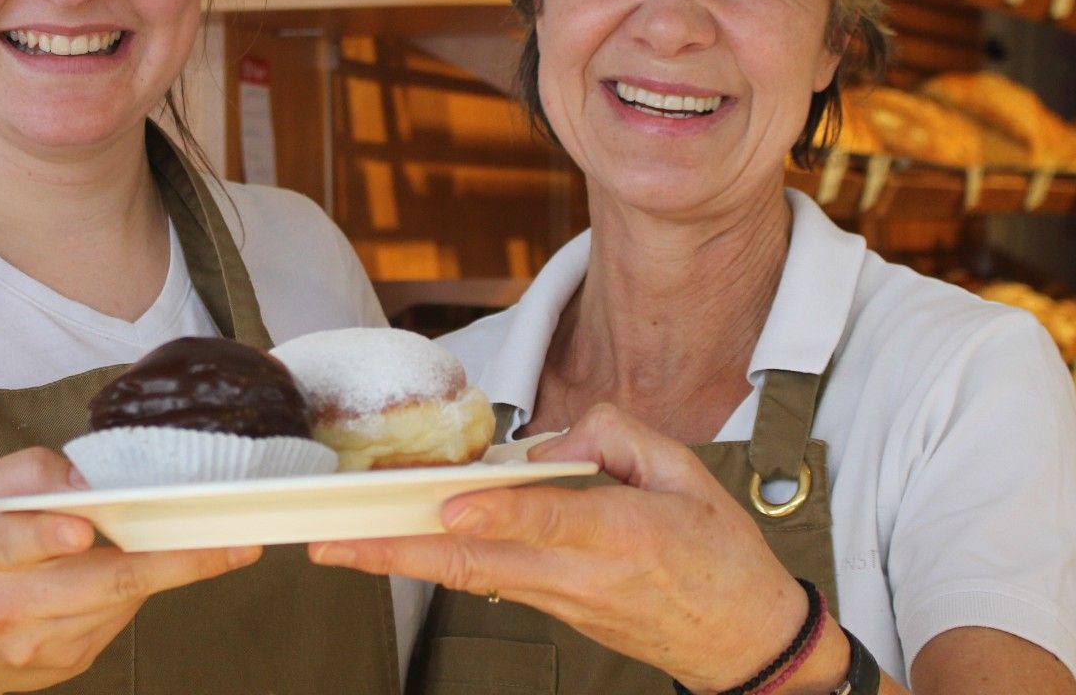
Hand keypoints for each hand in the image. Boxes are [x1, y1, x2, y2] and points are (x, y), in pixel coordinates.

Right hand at [0, 447, 260, 693]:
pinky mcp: (67, 661)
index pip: (12, 542)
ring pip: (120, 600)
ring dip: (172, 570)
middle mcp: (2, 604)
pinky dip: (141, 587)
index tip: (84, 527)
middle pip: (98, 582)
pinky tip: (155, 563)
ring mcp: (37, 643)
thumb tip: (85, 478)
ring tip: (220, 543)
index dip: (50, 533)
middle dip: (172, 560)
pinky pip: (118, 617)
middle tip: (232, 542)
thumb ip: (23, 475)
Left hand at [309, 404, 802, 690]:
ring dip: (401, 561)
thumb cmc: (720, 556)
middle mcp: (578, 575)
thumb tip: (548, 442)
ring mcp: (558, 600)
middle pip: (475, 561)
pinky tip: (396, 549)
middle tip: (334, 540)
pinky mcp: (549, 609)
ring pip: (467, 576)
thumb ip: (618, 436)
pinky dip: (435, 563)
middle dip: (399, 549)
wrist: (740, 640)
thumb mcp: (690, 473)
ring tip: (339, 546)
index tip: (451, 500)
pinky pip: (483, 580)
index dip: (497, 511)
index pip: (548, 519)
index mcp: (623, 535)